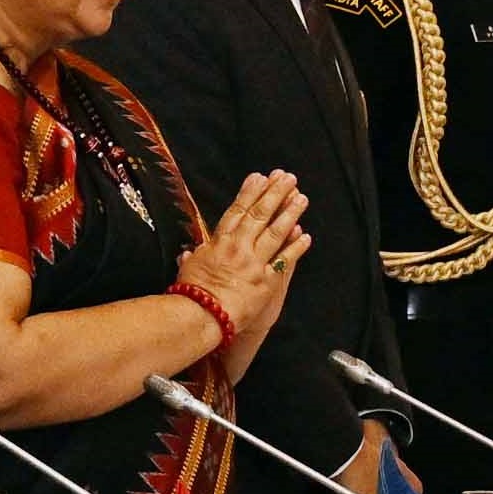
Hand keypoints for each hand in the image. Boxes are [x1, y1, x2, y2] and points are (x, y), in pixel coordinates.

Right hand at [185, 171, 309, 330]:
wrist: (202, 316)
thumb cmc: (191, 295)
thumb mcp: (188, 269)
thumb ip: (192, 258)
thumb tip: (187, 253)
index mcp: (219, 242)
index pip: (237, 211)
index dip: (249, 192)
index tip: (259, 177)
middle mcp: (239, 248)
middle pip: (259, 215)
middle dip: (274, 194)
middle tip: (287, 178)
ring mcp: (255, 263)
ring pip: (276, 232)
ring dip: (290, 213)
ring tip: (301, 198)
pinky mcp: (266, 281)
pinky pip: (284, 261)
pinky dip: (296, 247)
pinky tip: (305, 235)